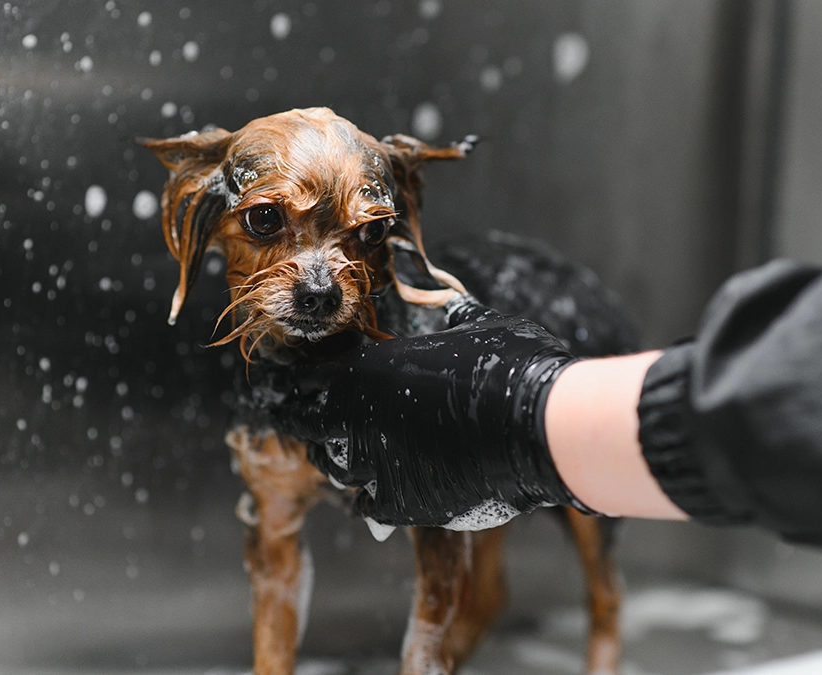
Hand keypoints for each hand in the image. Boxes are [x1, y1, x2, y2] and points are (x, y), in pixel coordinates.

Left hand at [273, 295, 592, 529]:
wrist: (540, 429)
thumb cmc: (512, 367)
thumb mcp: (474, 324)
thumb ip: (446, 312)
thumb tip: (441, 285)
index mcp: (369, 367)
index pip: (303, 376)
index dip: (290, 381)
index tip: (281, 384)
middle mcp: (360, 416)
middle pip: (304, 423)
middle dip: (302, 420)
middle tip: (303, 419)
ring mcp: (376, 462)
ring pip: (334, 466)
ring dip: (338, 458)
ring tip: (344, 453)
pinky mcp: (401, 503)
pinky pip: (366, 505)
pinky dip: (368, 498)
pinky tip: (373, 494)